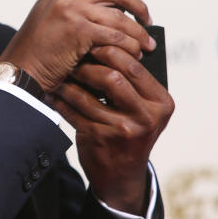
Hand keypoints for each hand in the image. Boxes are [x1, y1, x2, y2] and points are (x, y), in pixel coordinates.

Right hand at [0, 0, 154, 91]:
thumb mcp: (53, 24)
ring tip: (146, 48)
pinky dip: (128, 47)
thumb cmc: (37, 57)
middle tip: (149, 24)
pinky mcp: (77, 28)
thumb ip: (77, 14)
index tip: (137, 12)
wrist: (19, 73)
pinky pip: (114, 36)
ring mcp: (71, 9)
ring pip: (119, 18)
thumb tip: (113, 18)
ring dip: (136, 34)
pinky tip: (134, 56)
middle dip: (138, 9)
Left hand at [51, 45, 173, 214]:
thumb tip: (107, 43)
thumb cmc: (131, 133)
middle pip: (114, 78)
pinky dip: (63, 101)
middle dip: (90, 64)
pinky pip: (76, 113)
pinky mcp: (102, 140)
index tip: (93, 42)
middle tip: (75, 55)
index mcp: (162, 103)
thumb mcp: (145, 110)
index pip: (135, 67)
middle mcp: (147, 117)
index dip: (111, 51)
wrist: (123, 175)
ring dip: (72, 82)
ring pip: (90, 96)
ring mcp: (124, 131)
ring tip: (62, 72)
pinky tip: (56, 93)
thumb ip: (135, 84)